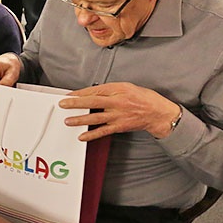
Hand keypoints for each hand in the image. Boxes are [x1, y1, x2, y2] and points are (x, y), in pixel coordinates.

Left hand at [59, 82, 180, 140]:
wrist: (159, 113)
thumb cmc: (144, 98)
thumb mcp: (127, 87)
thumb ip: (110, 90)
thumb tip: (92, 92)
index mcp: (119, 89)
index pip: (95, 90)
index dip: (80, 93)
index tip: (69, 94)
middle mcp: (118, 102)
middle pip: (93, 102)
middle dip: (76, 103)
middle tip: (63, 104)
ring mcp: (118, 115)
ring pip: (95, 117)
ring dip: (80, 119)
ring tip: (68, 120)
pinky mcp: (119, 126)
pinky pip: (103, 131)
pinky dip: (92, 134)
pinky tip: (82, 136)